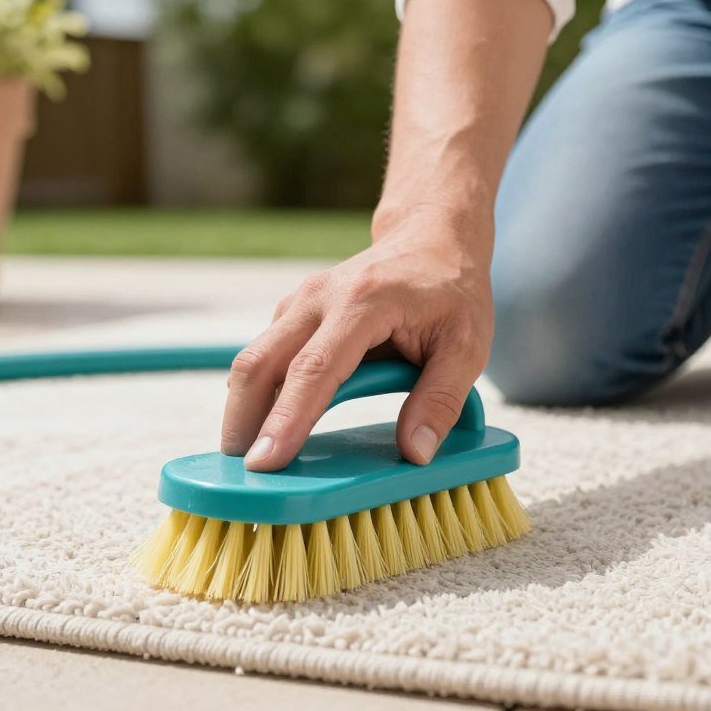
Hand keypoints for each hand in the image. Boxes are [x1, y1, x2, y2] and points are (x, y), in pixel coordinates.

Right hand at [221, 207, 494, 470]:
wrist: (430, 237)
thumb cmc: (451, 290)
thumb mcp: (467, 346)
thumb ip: (441, 400)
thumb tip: (414, 453)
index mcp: (363, 303)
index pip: (314, 369)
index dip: (286, 419)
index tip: (264, 462)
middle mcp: (319, 298)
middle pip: (260, 363)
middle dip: (243, 421)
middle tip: (243, 473)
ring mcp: (299, 303)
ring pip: (252, 360)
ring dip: (244, 410)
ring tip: (250, 457)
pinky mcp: (293, 314)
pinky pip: (264, 357)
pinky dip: (258, 394)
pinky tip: (267, 426)